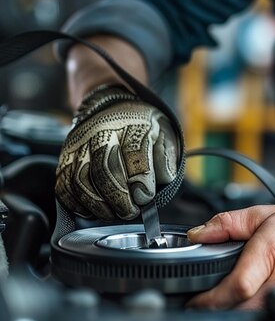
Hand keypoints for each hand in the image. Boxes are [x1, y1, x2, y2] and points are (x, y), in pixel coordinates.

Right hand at [55, 84, 178, 219]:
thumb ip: (165, 157)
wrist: (110, 106)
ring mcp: (80, 144)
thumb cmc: (140, 127)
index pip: (135, 153)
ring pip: (81, 179)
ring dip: (97, 204)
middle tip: (129, 212)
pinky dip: (75, 203)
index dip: (141, 180)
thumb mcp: (164, 133)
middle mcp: (103, 132)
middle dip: (119, 198)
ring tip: (112, 214)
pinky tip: (90, 210)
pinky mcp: (65, 156)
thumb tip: (158, 182)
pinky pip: (63, 184)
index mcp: (133, 124)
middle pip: (105, 168)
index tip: (145, 197)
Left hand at [186, 202, 274, 309]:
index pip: (237, 287)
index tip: (194, 300)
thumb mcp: (264, 214)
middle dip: (217, 312)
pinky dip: (255, 319)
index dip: (209, 299)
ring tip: (225, 305)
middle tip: (203, 304)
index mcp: (274, 252)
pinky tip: (250, 306)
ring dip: (235, 318)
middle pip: (242, 312)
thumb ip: (227, 223)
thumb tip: (198, 235)